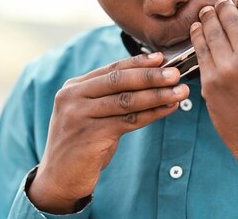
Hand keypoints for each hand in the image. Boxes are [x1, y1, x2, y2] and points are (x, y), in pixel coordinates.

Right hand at [27, 53, 188, 213]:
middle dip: (151, 76)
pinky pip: (128, 121)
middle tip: (176, 74)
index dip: (138, 63)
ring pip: (126, 101)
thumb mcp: (91, 114)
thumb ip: (111, 97)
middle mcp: (72, 97)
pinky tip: (168, 109)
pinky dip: (152, 114)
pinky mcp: (89, 136)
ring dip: (157, 95)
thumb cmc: (82, 143)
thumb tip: (151, 79)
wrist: (57, 179)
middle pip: (119, 81)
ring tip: (180, 92)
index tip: (162, 58)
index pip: (112, 69)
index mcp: (74, 87)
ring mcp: (78, 116)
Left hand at [190, 0, 237, 206]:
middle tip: (221, 4)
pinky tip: (198, 30)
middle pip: (230, 16)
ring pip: (211, 30)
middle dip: (223, 6)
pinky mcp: (210, 83)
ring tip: (207, 13)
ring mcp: (229, 70)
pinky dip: (197, 35)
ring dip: (207, 17)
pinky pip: (200, 49)